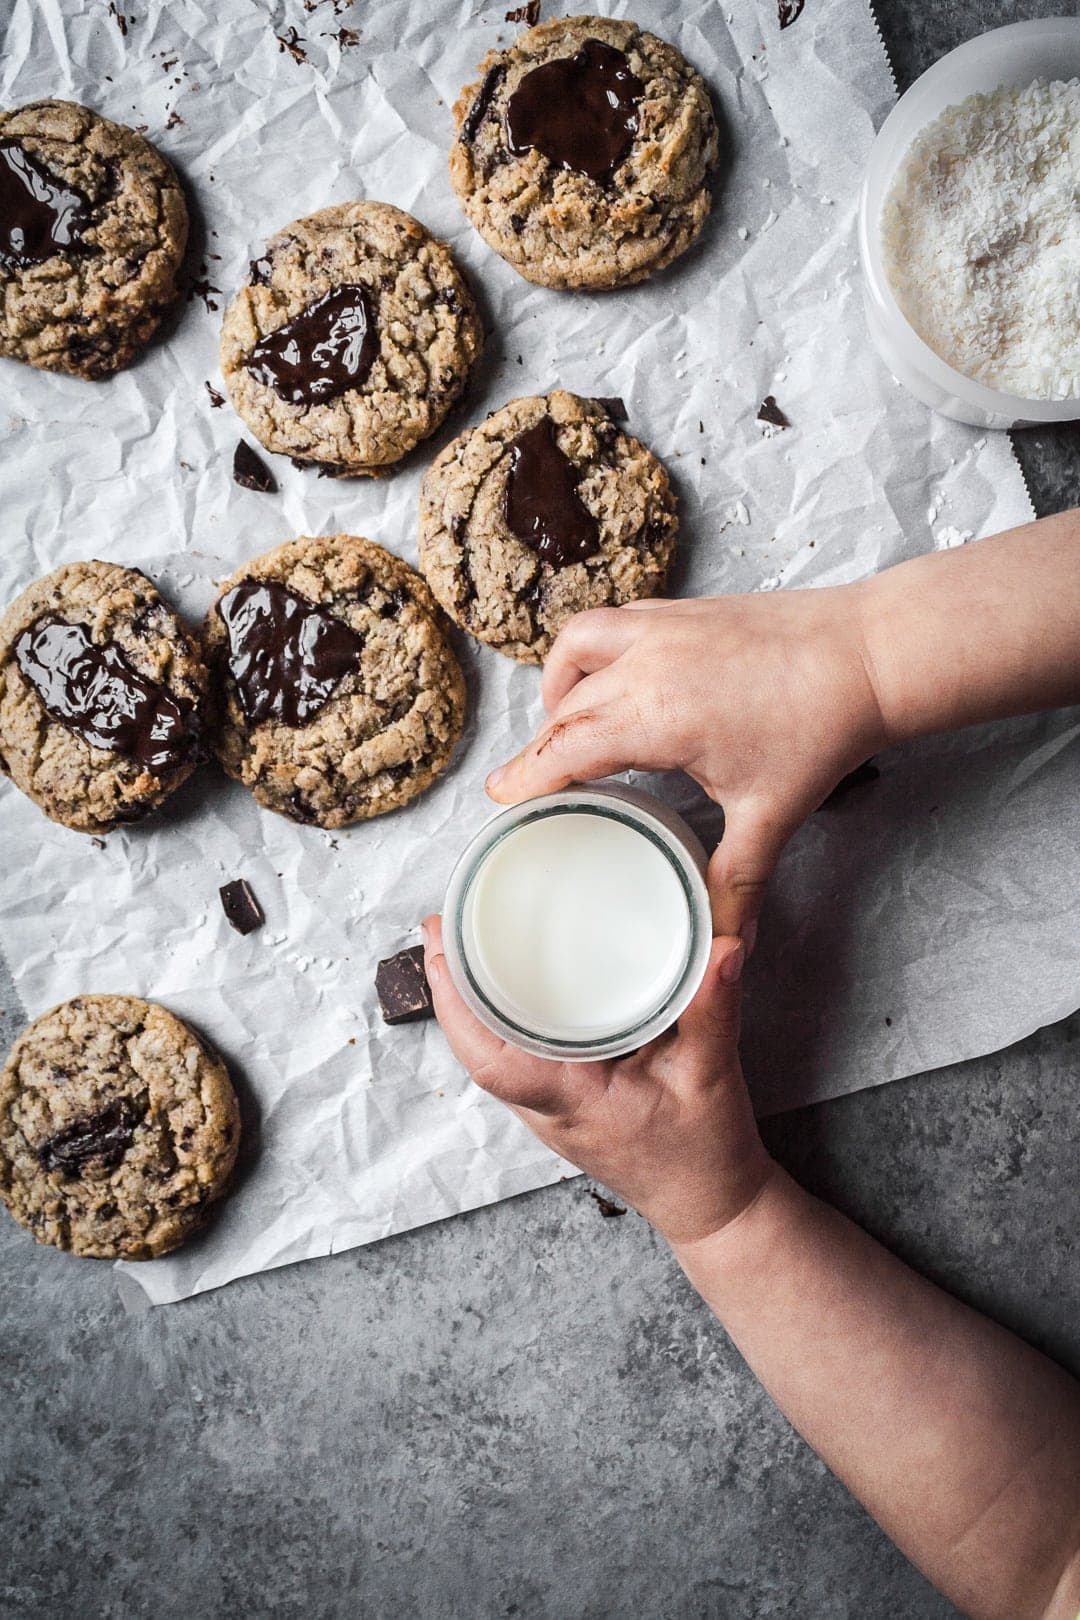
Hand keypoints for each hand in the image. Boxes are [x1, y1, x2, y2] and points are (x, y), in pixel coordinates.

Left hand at [421, 917, 776, 1246]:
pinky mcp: (562, 1105)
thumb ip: (714, 1010)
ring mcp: (550, 1111)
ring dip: (470, 1002)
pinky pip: (515, 1057)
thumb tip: (724, 948)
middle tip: (439, 923)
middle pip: (477, 1048)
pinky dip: (499, 1017)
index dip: (456, 1003)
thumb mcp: (713, 1078)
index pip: (492, 1058)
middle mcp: (547, 1108)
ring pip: (492, 1054)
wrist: (713, 1208)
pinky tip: (502, 985)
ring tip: (458, 942)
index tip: (440, 945)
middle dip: (450, 987)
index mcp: (572, 1100)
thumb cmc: (705, 1154)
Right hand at [484, 588, 885, 940]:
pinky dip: (594, 650)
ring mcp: (662, 627)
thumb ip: (735, 882)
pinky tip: (613, 677)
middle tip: (526, 784)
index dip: (524, 777)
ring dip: (558, 686)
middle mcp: (646, 663)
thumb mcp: (769, 816)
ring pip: (576, 648)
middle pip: (563, 708)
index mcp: (655, 716)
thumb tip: (720, 941)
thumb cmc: (821, 728)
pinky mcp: (684, 610)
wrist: (869, 654)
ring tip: (563, 723)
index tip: (499, 800)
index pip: (562, 748)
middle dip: (538, 747)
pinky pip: (612, 622)